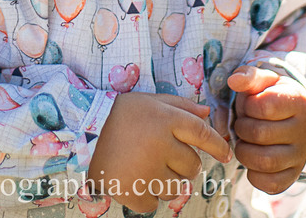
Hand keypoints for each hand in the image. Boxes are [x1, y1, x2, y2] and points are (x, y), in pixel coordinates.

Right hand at [87, 92, 230, 212]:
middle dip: (182, 164)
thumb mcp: (148, 101)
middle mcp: (160, 144)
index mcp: (165, 119)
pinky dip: (145, 196)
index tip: (226, 154)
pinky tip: (132, 180)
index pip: (204, 135)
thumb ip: (179, 105)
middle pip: (192, 166)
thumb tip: (206, 112)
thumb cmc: (118, 115)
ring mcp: (146, 170)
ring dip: (164, 181)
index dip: (218, 146)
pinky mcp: (133, 192)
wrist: (79, 131)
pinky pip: (154, 203)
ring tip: (142, 167)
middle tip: (159, 156)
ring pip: (175, 188)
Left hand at [227, 66, 305, 194]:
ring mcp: (300, 156)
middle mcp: (304, 131)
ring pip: (264, 162)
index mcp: (298, 102)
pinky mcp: (292, 176)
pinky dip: (253, 175)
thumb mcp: (264, 80)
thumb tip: (233, 81)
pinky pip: (269, 184)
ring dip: (244, 151)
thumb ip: (249, 76)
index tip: (250, 104)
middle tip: (244, 123)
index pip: (263, 106)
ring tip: (246, 141)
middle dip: (241, 128)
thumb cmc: (271, 96)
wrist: (292, 117)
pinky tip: (253, 158)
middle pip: (259, 134)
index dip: (247, 105)